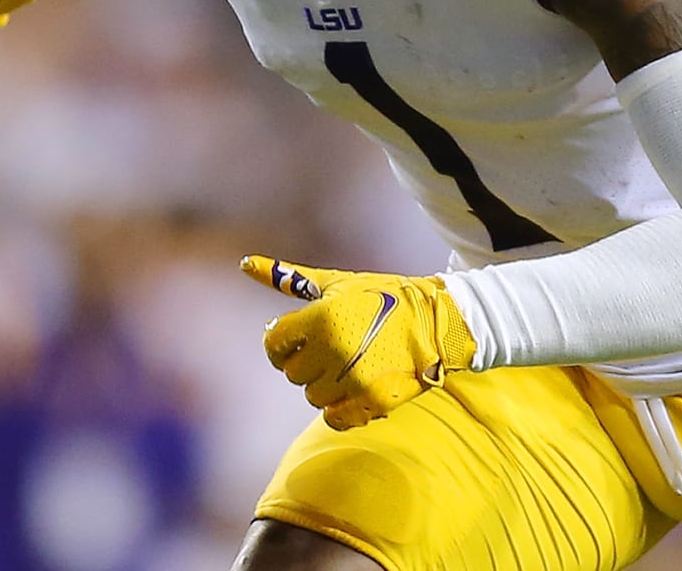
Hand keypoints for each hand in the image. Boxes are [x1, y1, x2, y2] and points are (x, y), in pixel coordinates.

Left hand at [241, 254, 477, 429]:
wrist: (437, 321)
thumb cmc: (382, 297)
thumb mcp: (336, 283)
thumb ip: (288, 277)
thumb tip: (244, 263)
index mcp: (321, 317)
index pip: (274, 344)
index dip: (282, 343)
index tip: (299, 340)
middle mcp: (333, 349)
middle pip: (292, 373)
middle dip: (307, 363)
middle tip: (333, 350)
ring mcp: (353, 378)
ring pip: (312, 396)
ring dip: (325, 385)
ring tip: (349, 365)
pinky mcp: (372, 401)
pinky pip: (333, 418)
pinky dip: (340, 408)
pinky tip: (355, 387)